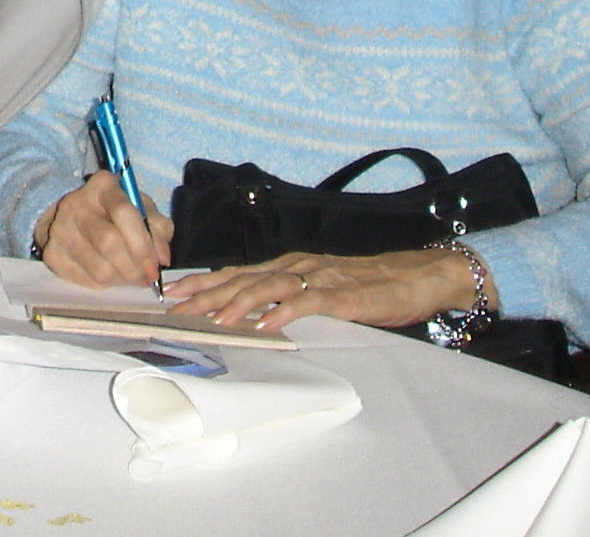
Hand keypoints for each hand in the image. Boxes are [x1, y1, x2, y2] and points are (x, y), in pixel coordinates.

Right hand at [35, 171, 171, 289]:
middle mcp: (76, 205)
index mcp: (102, 186)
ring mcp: (60, 230)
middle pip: (109, 243)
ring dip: (123, 279)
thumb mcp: (140, 208)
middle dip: (134, 267)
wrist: (69, 217)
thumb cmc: (113, 212)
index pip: (124, 213)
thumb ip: (158, 228)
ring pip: (100, 268)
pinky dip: (107, 284)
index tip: (157, 265)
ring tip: (132, 277)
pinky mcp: (53, 255)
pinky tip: (113, 276)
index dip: (143, 244)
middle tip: (146, 277)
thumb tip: (162, 257)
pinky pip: (87, 280)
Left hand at [165, 247, 489, 334]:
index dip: (205, 282)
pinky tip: (265, 324)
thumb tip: (251, 313)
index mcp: (290, 266)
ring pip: (269, 287)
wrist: (416, 276)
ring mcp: (320, 278)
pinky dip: (283, 312)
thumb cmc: (368, 286)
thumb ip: (289, 296)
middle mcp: (299, 267)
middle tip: (177, 306)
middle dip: (208, 292)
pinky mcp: (342, 295)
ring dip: (238, 302)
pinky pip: (307, 303)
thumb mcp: (320, 289)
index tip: (173, 293)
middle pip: (245, 279)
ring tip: (213, 317)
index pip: (238, 273)